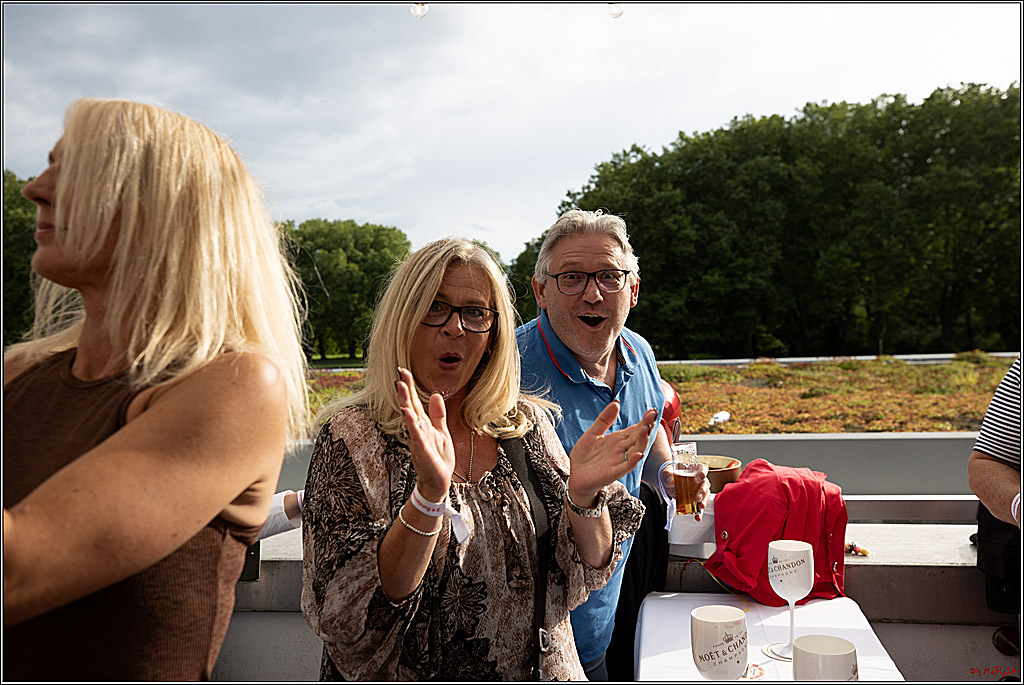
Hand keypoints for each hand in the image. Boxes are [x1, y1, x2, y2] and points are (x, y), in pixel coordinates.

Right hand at [395, 367, 453, 500]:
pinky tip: (406, 413)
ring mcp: (418, 439)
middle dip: (405, 389)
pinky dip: (411, 424)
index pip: (415, 401)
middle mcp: (418, 430)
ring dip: (405, 401)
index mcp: (423, 424)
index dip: (410, 386)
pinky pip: (416, 435)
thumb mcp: (442, 432)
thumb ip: (438, 414)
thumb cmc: (437, 459)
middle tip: (399, 373)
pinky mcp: (422, 450)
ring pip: (410, 417)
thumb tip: (436, 394)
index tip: (403, 371)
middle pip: (409, 405)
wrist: (438, 482)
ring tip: (400, 386)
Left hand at [567, 402, 657, 504]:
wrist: (575, 476)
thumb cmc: (585, 456)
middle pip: (638, 437)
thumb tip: (616, 402)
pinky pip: (625, 467)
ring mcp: (618, 461)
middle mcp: (621, 450)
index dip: (644, 420)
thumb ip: (604, 419)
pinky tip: (638, 454)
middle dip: (646, 426)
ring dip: (642, 441)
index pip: (635, 428)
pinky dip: (632, 461)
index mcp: (618, 440)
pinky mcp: (612, 472)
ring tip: (646, 429)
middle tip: (653, 415)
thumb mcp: (593, 433)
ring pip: (636, 450)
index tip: (652, 410)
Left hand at [659, 460, 710, 521]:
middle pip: (705, 484)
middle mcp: (700, 479)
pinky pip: (699, 506)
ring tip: (701, 507)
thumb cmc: (670, 473)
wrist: (668, 481)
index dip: (702, 474)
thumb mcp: (667, 472)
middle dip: (703, 492)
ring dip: (704, 502)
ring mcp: (699, 489)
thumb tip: (670, 481)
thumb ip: (667, 475)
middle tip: (697, 498)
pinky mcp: (696, 499)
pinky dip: (700, 513)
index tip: (696, 480)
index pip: (703, 469)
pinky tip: (698, 517)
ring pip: (706, 495)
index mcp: (695, 469)